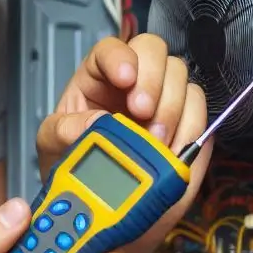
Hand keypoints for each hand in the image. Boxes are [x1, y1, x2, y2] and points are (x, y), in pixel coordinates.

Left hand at [36, 33, 211, 249]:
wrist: (98, 204)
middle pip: (155, 50)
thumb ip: (65, 131)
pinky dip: (190, 130)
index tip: (125, 79)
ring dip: (172, 108)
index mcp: (97, 77)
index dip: (121, 57)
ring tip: (155, 141)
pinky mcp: (184, 123)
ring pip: (181, 77)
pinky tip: (171, 151)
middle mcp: (133, 80)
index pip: (112, 48)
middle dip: (153, 79)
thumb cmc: (72, 163)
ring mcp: (162, 99)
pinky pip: (199, 111)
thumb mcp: (53, 144)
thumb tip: (97, 122)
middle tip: (143, 113)